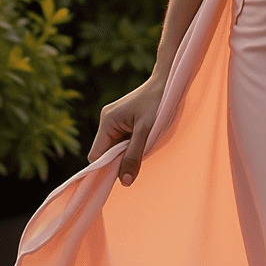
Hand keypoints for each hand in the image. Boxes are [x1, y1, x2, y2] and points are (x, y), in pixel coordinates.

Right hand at [88, 72, 168, 186]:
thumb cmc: (158, 103)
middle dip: (120, 160)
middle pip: (106, 152)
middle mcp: (107, 121)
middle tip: (137, 162)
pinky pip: (123, 141)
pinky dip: (132, 146)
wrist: (169, 83)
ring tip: (145, 146)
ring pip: (116, 148)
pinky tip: (145, 141)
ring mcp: (115, 121)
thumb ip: (134, 156)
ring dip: (128, 153)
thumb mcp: (146, 132)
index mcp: (107, 121)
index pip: (96, 155)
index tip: (120, 176)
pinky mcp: (124, 122)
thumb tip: (124, 182)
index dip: (105, 168)